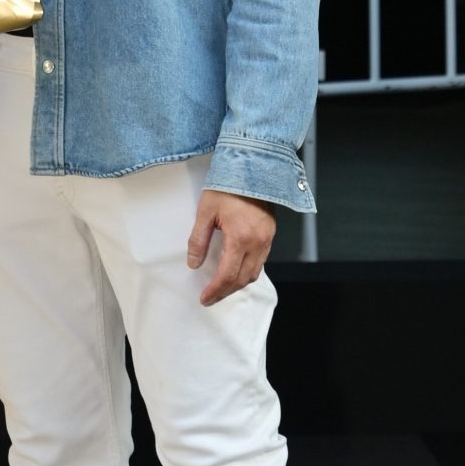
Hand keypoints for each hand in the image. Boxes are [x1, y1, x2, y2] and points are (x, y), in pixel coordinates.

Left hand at [187, 189, 275, 304]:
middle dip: (225, 292)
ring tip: (222, 288)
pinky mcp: (270, 234)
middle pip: (242, 279)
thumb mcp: (205, 212)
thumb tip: (194, 263)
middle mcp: (257, 242)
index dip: (215, 290)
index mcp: (240, 238)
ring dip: (237, 284)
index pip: (227, 275)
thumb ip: (198, 240)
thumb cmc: (227, 186)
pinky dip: (248, 271)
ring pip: (254, 273)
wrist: (252, 167)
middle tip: (211, 298)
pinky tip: (236, 270)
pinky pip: (261, 261)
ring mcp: (267, 239)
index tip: (204, 298)